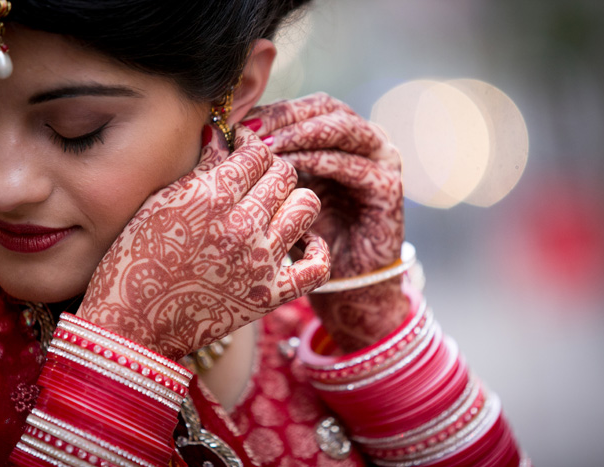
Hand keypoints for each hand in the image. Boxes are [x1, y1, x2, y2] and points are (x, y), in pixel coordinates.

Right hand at [77, 125, 329, 360]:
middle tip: (256, 178)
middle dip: (270, 169)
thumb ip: (199, 168)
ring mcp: (261, 262)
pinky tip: (302, 243)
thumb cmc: (136, 260)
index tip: (244, 149)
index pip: (256, 152)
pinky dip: (317, 251)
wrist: (133, 324)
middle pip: (284, 173)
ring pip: (306, 206)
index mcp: (211, 197)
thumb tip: (222, 134)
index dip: (251, 144)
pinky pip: (317, 266)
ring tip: (275, 209)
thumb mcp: (160, 203)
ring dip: (293, 200)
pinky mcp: (271, 295)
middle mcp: (242, 225)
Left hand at [243, 93, 407, 351]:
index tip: (236, 122)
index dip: (271, 111)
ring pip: (341, 128)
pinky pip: (352, 165)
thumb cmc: (305, 236)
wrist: (345, 281)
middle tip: (252, 131)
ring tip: (269, 147)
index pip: (303, 107)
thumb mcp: (278, 194)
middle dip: (286, 118)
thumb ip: (260, 163)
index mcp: (337, 135)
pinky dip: (321, 161)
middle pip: (324, 108)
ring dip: (302, 134)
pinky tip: (293, 168)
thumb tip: (214, 136)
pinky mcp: (389, 185)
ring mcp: (382, 159)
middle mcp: (364, 139)